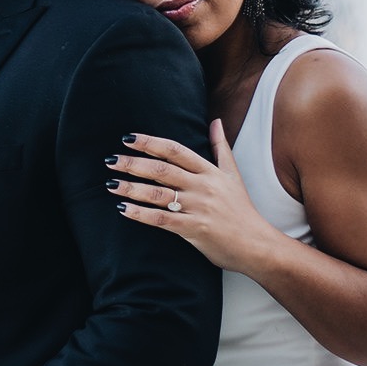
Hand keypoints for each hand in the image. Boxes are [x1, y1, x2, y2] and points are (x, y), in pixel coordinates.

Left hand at [109, 122, 280, 274]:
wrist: (257, 245)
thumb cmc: (242, 210)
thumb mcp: (233, 175)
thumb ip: (221, 147)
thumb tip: (216, 120)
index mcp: (209, 171)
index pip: (175, 150)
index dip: (150, 142)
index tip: (128, 138)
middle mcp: (202, 186)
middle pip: (162, 169)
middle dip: (133, 163)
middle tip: (110, 160)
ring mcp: (198, 208)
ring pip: (158, 194)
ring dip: (131, 188)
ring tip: (110, 184)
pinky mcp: (195, 229)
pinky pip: (162, 219)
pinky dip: (140, 214)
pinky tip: (123, 208)